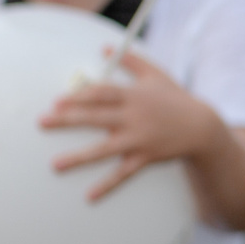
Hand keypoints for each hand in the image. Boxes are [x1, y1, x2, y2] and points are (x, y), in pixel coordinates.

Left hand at [39, 50, 225, 200]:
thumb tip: (105, 48)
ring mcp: (139, 139)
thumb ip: (131, 60)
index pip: (101, 93)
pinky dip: (107, 185)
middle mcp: (133, 117)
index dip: (78, 96)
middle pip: (95, 117)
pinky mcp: (146, 158)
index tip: (57, 102)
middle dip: (67, 120)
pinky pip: (123, 173)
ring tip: (56, 165)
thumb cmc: (177, 99)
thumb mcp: (156, 75)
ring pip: (104, 149)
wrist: (203, 128)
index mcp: (133, 95)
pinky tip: (90, 195)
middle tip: (42, 122)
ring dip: (78, 157)